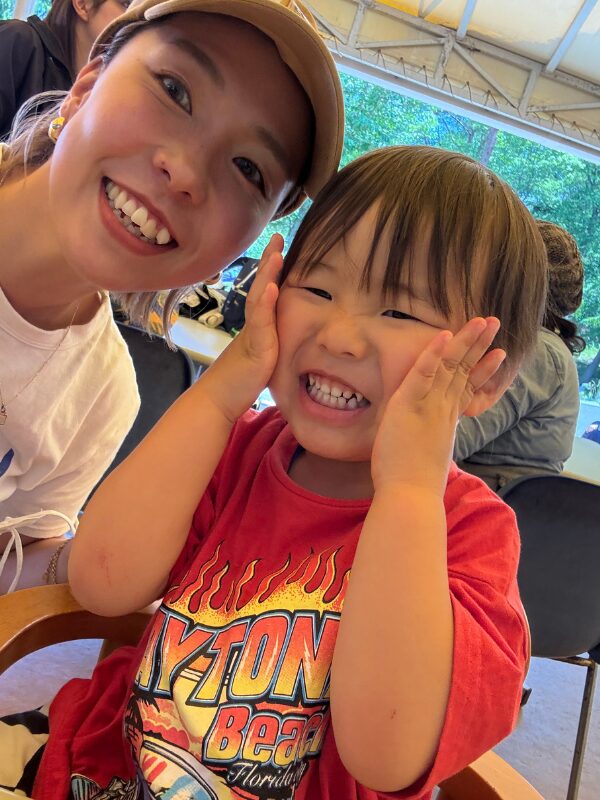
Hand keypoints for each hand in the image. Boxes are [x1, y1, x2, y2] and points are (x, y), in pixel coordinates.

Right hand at [202, 235, 283, 421]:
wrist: (217, 400)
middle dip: (270, 261)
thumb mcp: (262, 357)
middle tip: (278, 236)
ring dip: (268, 275)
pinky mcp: (256, 349)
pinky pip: (261, 323)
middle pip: (262, 286)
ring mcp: (253, 334)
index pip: (267, 291)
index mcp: (258, 325)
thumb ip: (270, 342)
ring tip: (276, 253)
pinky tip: (271, 287)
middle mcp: (253, 325)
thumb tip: (281, 336)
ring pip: (261, 299)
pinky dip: (266, 304)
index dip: (272, 269)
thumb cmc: (239, 382)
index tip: (280, 246)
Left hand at [371, 317, 504, 495]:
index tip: (499, 354)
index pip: (467, 387)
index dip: (482, 369)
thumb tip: (430, 439)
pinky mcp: (409, 405)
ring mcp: (430, 405)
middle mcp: (443, 408)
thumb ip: (432, 440)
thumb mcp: (428, 455)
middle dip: (480, 345)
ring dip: (466, 340)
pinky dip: (434, 353)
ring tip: (482, 321)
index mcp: (447, 419)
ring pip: (450, 366)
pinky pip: (423, 373)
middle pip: (464, 370)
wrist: (411, 496)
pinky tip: (445, 336)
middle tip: (494, 323)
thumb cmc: (414, 482)